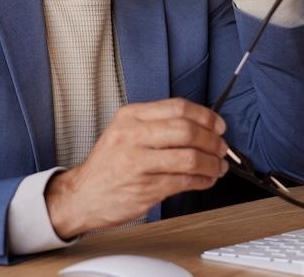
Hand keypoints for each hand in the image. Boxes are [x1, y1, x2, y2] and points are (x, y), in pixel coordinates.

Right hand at [45, 98, 228, 237]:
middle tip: (222, 147)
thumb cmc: (108, 165)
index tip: (218, 125)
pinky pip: (185, 181)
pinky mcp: (145, 188)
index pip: (178, 107)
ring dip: (212, 163)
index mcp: (130, 116)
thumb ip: (156, 125)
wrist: (82, 195)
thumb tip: (200, 125)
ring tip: (218, 166)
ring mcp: (138, 163)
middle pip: (187, 130)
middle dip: (213, 140)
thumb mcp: (124, 131)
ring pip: (190, 157)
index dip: (205, 116)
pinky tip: (206, 180)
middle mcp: (133, 136)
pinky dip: (203, 181)